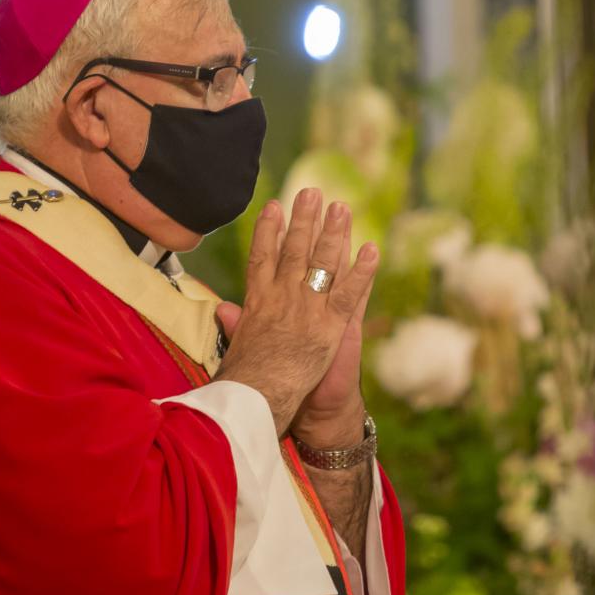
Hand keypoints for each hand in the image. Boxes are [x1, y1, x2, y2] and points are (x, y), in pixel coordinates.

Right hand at [214, 189, 378, 436]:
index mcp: (257, 302)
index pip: (262, 257)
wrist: (262, 401)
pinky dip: (363, 271)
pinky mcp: (331, 327)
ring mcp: (308, 310)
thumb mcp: (235, 345)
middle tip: (312, 193)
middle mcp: (282, 298)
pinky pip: (350, 293)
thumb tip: (223, 307)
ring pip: (323, 263)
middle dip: (304, 219)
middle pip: (295, 250)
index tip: (273, 206)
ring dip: (334, 233)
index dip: (268, 230)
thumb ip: (235, 322)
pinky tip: (371, 249)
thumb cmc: (246, 379)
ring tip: (341, 207)